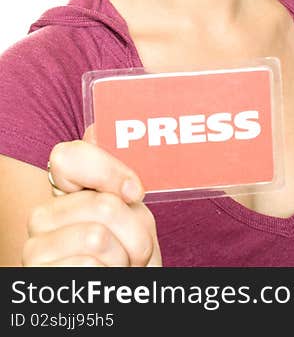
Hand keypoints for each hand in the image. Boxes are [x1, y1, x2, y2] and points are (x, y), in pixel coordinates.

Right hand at [22, 127, 161, 266]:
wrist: (125, 290)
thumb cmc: (129, 250)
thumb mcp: (133, 208)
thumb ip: (117, 174)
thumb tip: (98, 126)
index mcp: (64, 193)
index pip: (68, 156)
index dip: (108, 171)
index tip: (135, 192)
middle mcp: (42, 216)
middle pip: (103, 204)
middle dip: (137, 230)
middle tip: (137, 246)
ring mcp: (35, 248)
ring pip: (98, 238)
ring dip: (127, 256)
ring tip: (123, 264)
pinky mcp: (38, 276)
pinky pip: (90, 266)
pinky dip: (112, 276)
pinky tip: (105, 279)